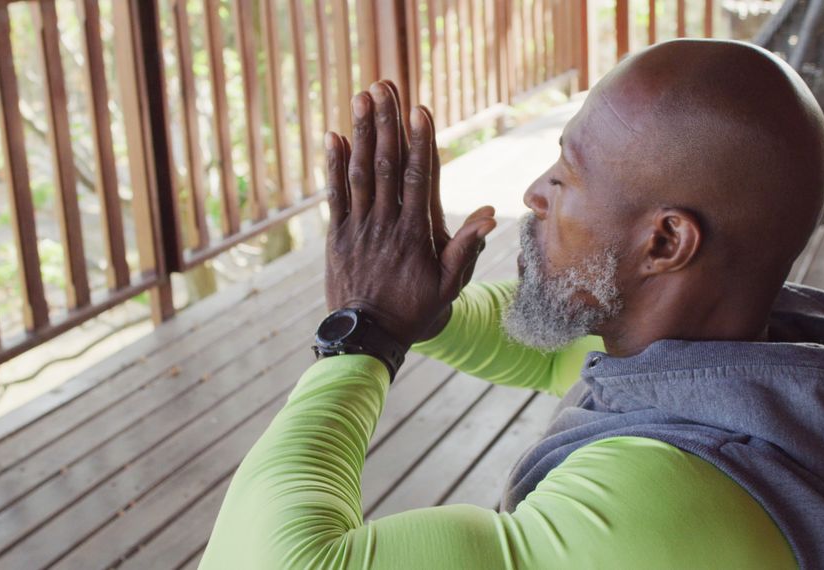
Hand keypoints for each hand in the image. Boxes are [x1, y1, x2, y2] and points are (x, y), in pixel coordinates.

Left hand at [324, 81, 495, 348]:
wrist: (367, 336)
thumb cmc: (414, 310)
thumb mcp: (449, 285)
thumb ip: (466, 248)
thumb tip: (490, 214)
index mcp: (414, 234)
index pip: (419, 179)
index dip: (419, 142)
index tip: (420, 110)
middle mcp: (385, 224)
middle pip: (386, 165)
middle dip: (387, 123)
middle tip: (385, 88)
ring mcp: (359, 228)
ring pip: (360, 173)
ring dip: (361, 133)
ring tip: (361, 98)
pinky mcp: (338, 235)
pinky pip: (335, 194)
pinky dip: (334, 165)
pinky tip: (333, 136)